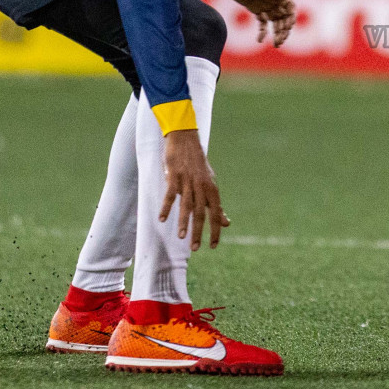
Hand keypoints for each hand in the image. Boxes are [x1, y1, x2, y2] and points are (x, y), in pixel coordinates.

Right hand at [159, 129, 229, 250]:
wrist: (185, 140)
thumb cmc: (198, 165)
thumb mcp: (210, 184)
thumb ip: (215, 205)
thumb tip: (226, 223)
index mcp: (212, 189)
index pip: (215, 213)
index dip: (215, 230)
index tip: (213, 246)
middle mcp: (202, 186)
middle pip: (201, 212)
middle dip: (199, 231)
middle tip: (196, 248)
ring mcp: (188, 181)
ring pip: (186, 205)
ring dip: (183, 222)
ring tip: (181, 237)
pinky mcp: (174, 176)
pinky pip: (170, 194)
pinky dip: (166, 207)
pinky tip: (162, 219)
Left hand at [212, 0, 295, 47]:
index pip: (290, 7)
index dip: (291, 18)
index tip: (287, 27)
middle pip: (284, 17)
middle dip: (284, 30)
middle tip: (279, 41)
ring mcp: (263, 4)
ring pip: (275, 22)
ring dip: (277, 33)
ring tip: (276, 45)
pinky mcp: (253, 8)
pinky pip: (261, 22)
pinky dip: (262, 31)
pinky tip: (260, 40)